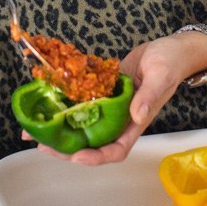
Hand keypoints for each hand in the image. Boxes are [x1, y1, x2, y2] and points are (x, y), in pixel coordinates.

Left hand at [31, 35, 187, 165]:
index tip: (77, 156)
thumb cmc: (171, 63)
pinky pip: (83, 102)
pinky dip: (65, 105)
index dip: (96, 157)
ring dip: (60, 130)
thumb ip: (149, 96)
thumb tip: (135, 116)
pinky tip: (48, 102)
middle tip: (43, 145)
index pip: (116, 150)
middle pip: (93, 143)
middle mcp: (120, 119)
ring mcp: (110, 106)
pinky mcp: (104, 91)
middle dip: (67, 149)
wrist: (169, 48)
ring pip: (83, 125)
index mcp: (136, 122)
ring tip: (35, 130)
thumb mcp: (161, 76)